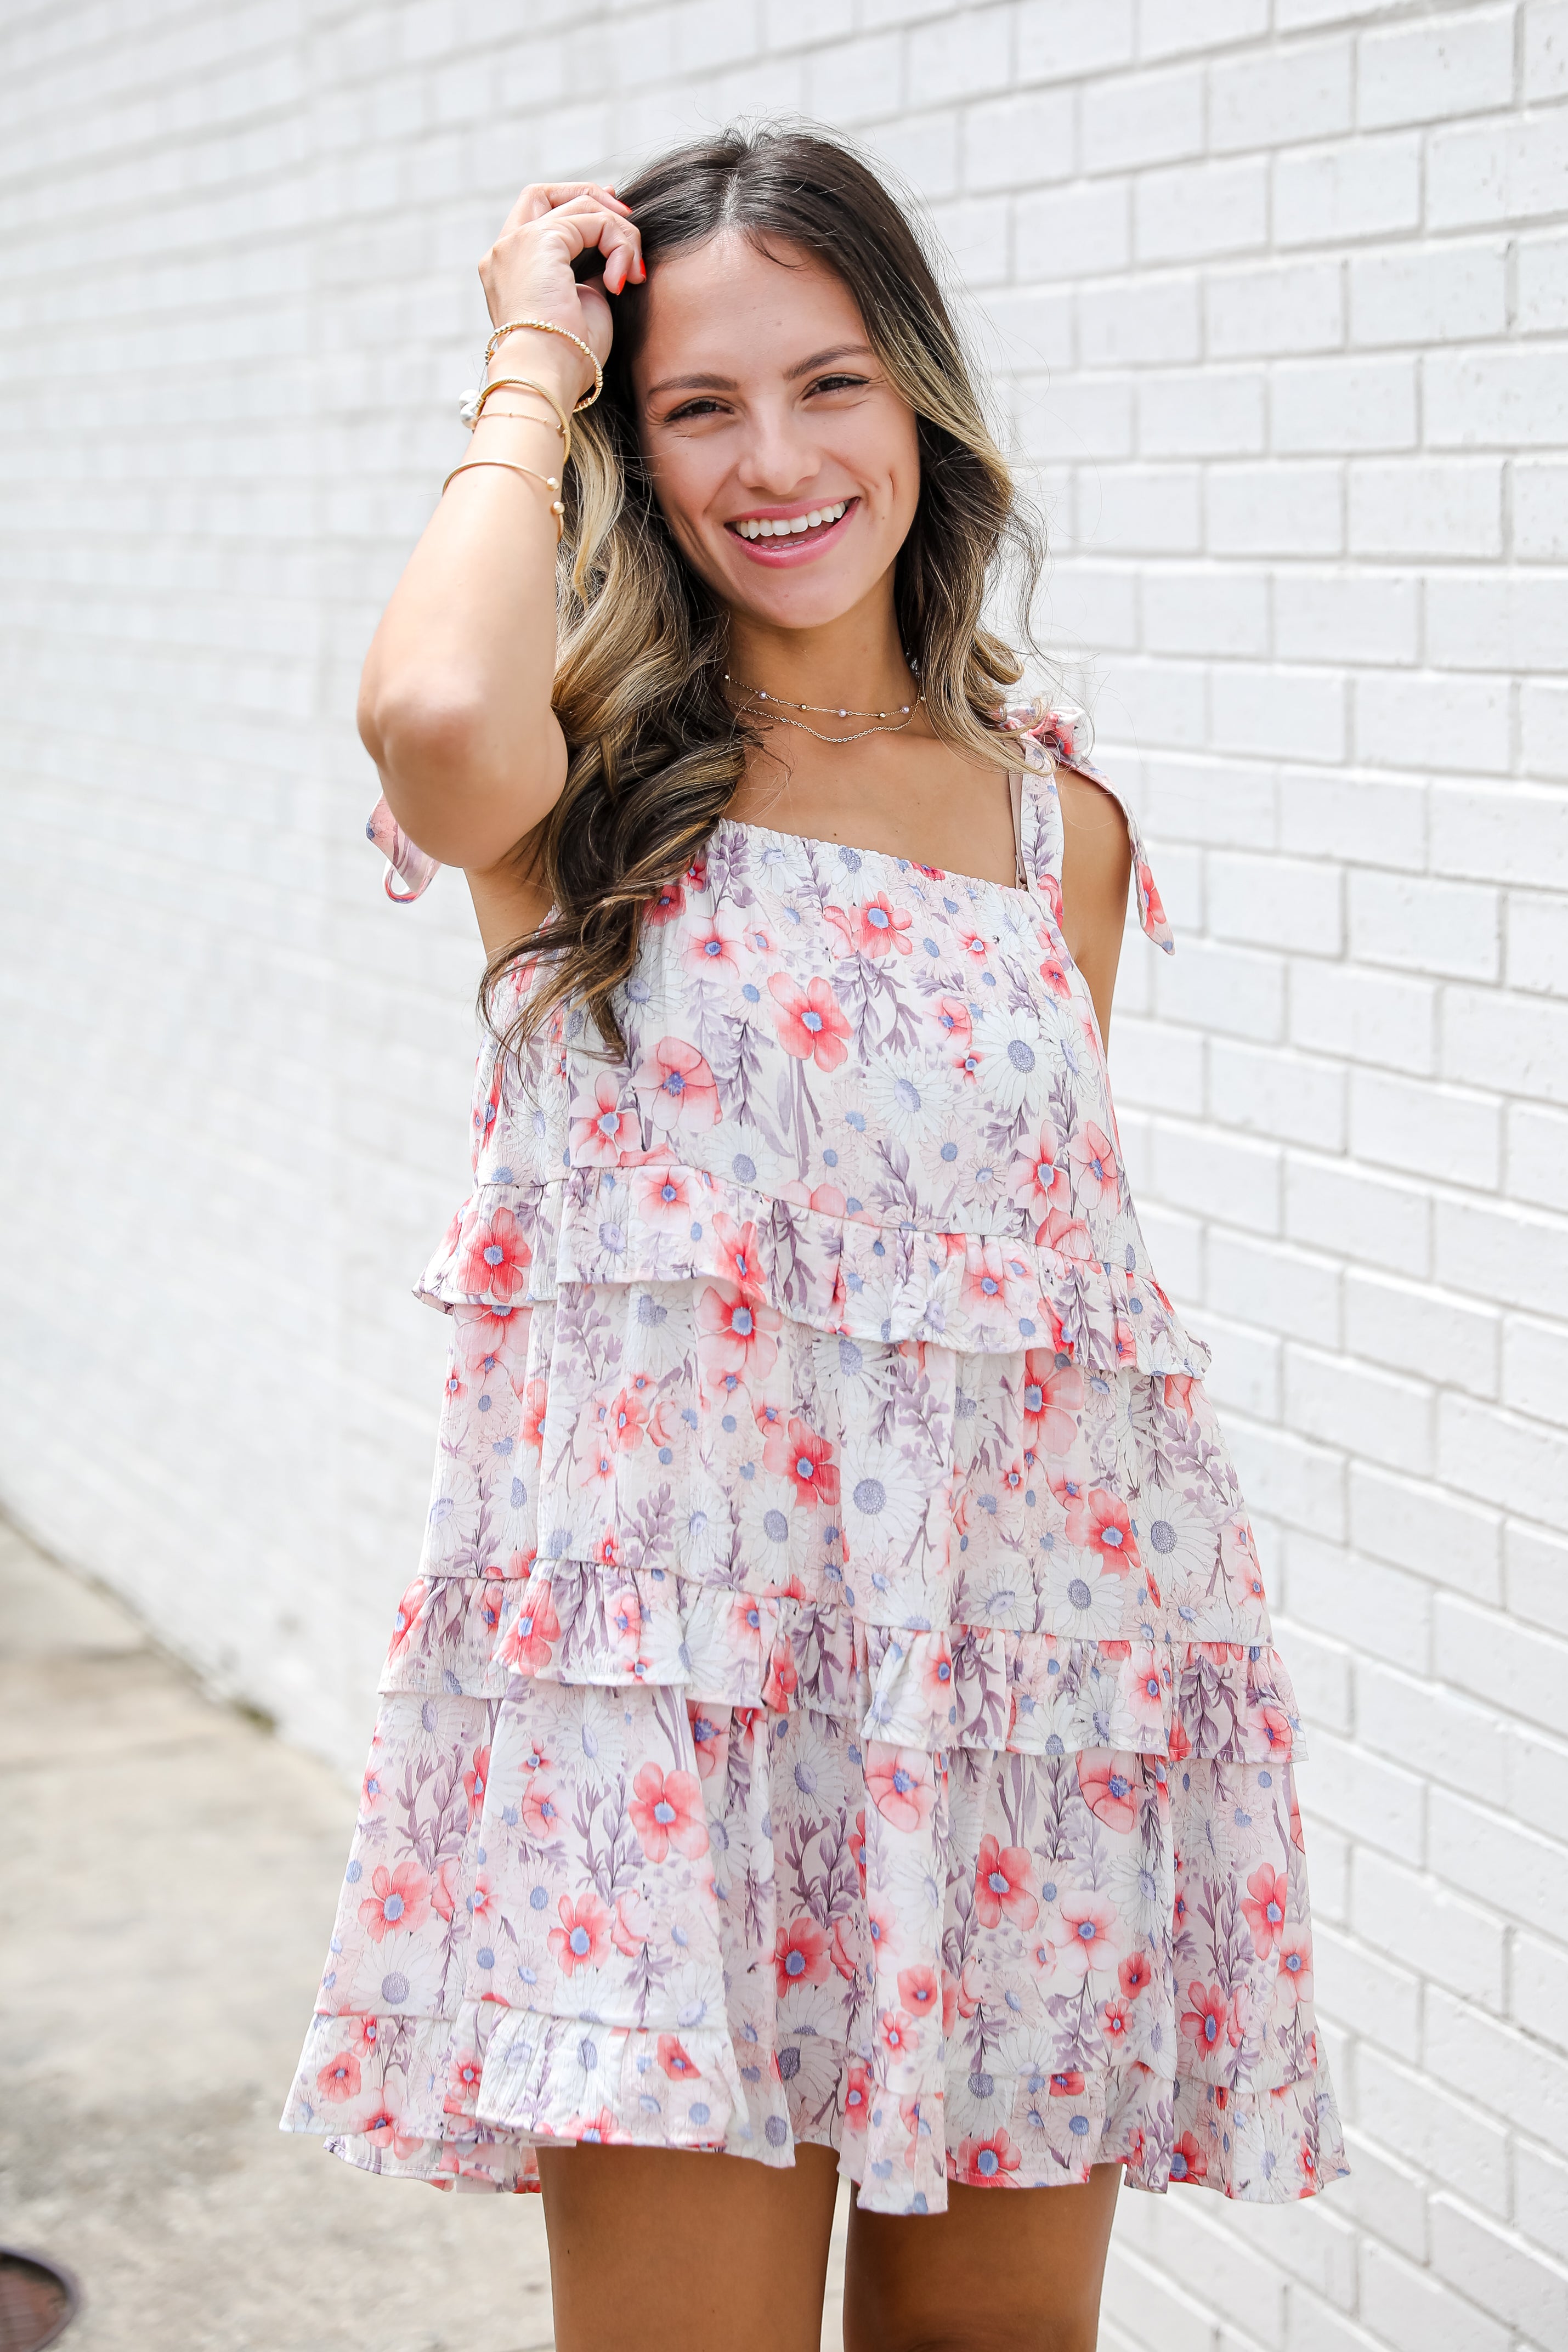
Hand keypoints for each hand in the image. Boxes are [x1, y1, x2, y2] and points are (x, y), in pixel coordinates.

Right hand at [478, 182, 644, 401]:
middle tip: (626, 217)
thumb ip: (587, 278)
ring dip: (617, 232)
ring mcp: (517, 242)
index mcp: (509, 271)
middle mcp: (505, 251)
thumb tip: (609, 263)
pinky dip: (617, 243)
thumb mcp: (580, 310)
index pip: (538, 217)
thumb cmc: (567, 360)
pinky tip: (620, 280)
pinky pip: (592, 221)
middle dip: (590, 197)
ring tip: (631, 273)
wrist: (547, 376)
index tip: (615, 217)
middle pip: (545, 193)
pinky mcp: (540, 240)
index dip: (578, 209)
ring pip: (578, 205)